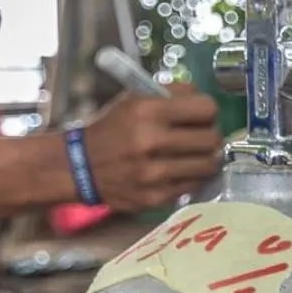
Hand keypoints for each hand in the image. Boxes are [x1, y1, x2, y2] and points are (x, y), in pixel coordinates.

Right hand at [79, 85, 223, 210]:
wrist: (80, 167)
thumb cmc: (112, 129)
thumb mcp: (134, 100)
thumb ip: (172, 94)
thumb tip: (206, 102)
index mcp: (147, 111)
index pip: (206, 108)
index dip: (208, 111)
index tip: (202, 116)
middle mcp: (151, 141)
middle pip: (211, 139)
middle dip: (211, 136)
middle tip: (202, 137)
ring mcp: (153, 173)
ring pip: (208, 165)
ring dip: (207, 159)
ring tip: (196, 155)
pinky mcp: (155, 197)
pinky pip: (193, 185)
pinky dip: (193, 177)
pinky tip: (182, 171)